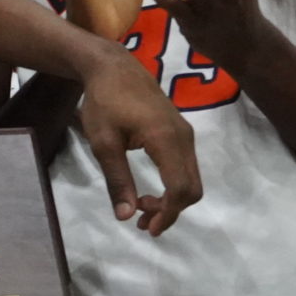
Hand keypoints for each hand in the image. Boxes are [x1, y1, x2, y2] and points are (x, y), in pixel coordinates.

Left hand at [77, 53, 200, 235]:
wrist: (114, 67)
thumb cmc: (104, 101)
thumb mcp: (103, 143)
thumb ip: (117, 180)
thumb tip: (125, 217)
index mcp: (165, 139)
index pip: (179, 188)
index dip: (168, 214)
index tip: (146, 228)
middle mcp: (183, 137)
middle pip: (192, 188)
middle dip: (171, 211)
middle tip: (141, 220)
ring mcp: (185, 134)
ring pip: (191, 179)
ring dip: (171, 200)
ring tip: (141, 207)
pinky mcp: (181, 132)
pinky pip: (185, 167)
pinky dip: (172, 185)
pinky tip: (150, 190)